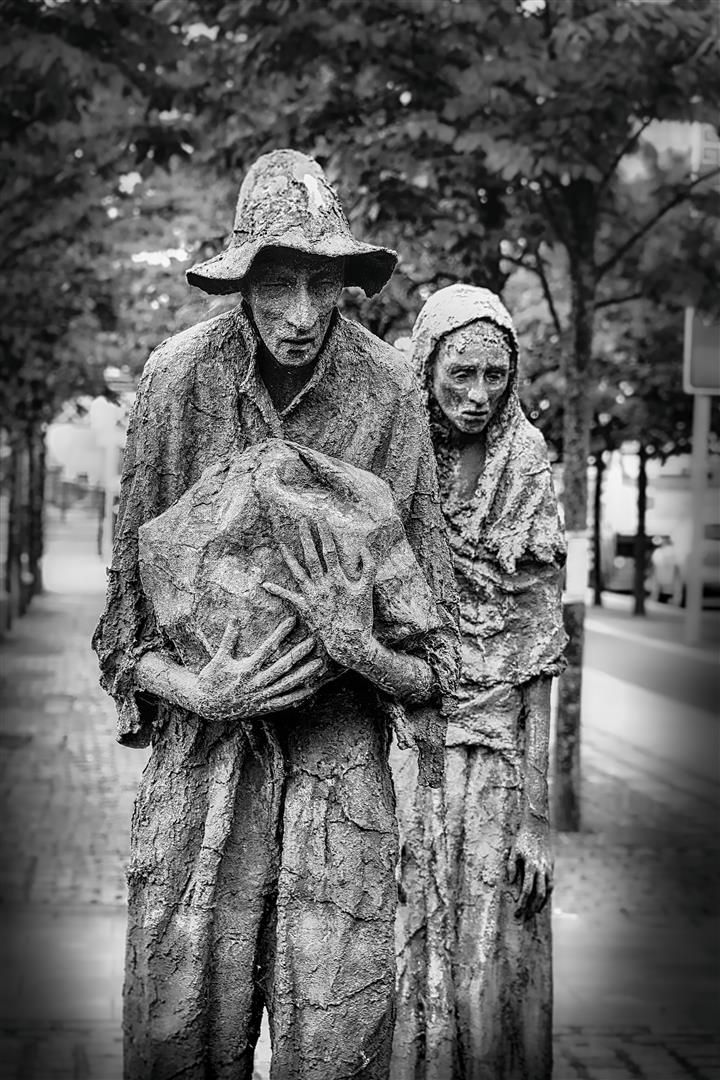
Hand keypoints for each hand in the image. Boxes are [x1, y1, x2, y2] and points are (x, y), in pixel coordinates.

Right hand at [193, 614, 322, 719]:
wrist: (206, 706)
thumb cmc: (211, 679)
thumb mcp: (219, 658)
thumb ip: (229, 637)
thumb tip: (235, 617)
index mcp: (246, 669)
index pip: (267, 648)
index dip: (281, 633)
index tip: (293, 621)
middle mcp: (256, 683)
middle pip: (282, 666)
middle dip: (299, 653)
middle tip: (313, 642)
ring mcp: (261, 697)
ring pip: (287, 685)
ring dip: (305, 675)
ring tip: (319, 665)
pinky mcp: (263, 707)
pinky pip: (284, 702)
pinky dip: (298, 696)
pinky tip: (311, 689)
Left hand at [262, 519, 375, 669]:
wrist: (349, 642)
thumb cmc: (360, 617)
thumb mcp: (367, 591)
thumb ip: (368, 567)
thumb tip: (364, 548)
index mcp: (337, 579)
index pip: (329, 550)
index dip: (324, 533)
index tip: (319, 518)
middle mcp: (322, 585)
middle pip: (312, 556)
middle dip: (306, 537)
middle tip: (300, 521)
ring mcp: (312, 596)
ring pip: (298, 572)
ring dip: (289, 557)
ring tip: (281, 543)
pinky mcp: (305, 608)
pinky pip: (289, 597)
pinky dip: (277, 590)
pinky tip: (265, 584)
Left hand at [506, 811, 552, 919]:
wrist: (538, 826)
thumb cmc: (523, 838)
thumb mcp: (513, 850)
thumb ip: (511, 867)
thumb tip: (510, 883)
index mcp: (531, 866)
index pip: (527, 891)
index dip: (522, 903)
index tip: (517, 912)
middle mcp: (542, 869)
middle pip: (538, 895)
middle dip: (531, 908)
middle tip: (524, 918)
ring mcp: (548, 868)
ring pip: (547, 892)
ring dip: (540, 904)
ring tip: (533, 914)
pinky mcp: (551, 867)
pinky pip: (550, 885)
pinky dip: (546, 895)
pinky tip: (541, 901)